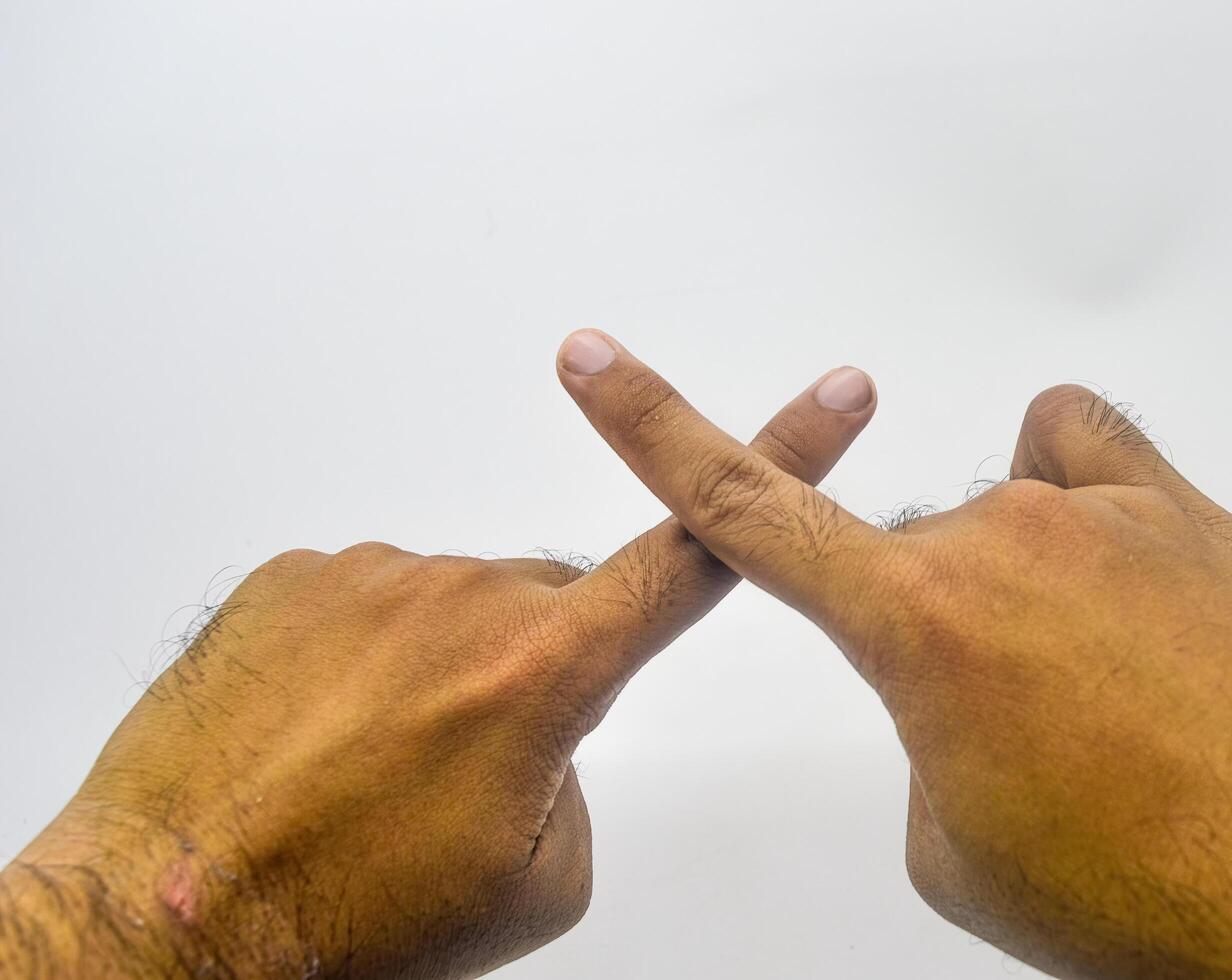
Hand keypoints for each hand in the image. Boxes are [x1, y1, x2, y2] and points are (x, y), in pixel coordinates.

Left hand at [0, 362, 875, 978]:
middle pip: (552, 608)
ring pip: (456, 611)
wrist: (172, 913)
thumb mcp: (534, 882)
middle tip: (459, 772)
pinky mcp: (294, 576)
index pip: (695, 558)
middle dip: (536, 669)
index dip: (783, 468)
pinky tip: (319, 731)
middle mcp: (464, 599)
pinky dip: (364, 660)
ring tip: (370, 765)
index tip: (834, 399)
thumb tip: (547, 730)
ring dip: (438, 674)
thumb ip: (582, 781)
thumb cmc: (346, 916)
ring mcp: (372, 578)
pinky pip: (372, 603)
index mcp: (545, 671)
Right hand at [557, 330, 1231, 978]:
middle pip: (905, 562)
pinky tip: (1117, 557)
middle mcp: (995, 543)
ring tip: (1100, 686)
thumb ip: (921, 742)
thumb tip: (961, 692)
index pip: (741, 512)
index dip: (651, 429)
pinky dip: (1079, 493)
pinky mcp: (1186, 508)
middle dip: (934, 642)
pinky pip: (1085, 449)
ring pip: (998, 520)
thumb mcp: (963, 854)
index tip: (597, 363)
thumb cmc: (1155, 893)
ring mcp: (1096, 513)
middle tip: (1025, 741)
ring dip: (1019, 594)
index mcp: (914, 628)